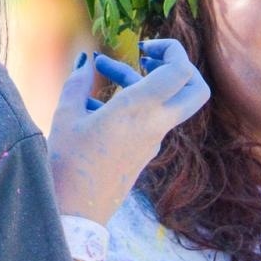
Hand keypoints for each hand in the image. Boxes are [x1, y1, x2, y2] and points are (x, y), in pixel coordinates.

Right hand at [48, 38, 209, 224]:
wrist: (76, 213)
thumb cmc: (67, 164)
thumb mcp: (65, 117)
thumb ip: (77, 83)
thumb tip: (84, 60)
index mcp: (140, 110)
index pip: (181, 71)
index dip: (170, 50)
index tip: (140, 46)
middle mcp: (155, 125)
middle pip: (195, 88)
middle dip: (178, 65)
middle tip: (146, 56)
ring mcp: (152, 141)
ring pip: (166, 102)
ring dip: (140, 81)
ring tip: (100, 71)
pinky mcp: (143, 153)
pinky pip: (149, 119)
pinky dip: (131, 103)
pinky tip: (93, 103)